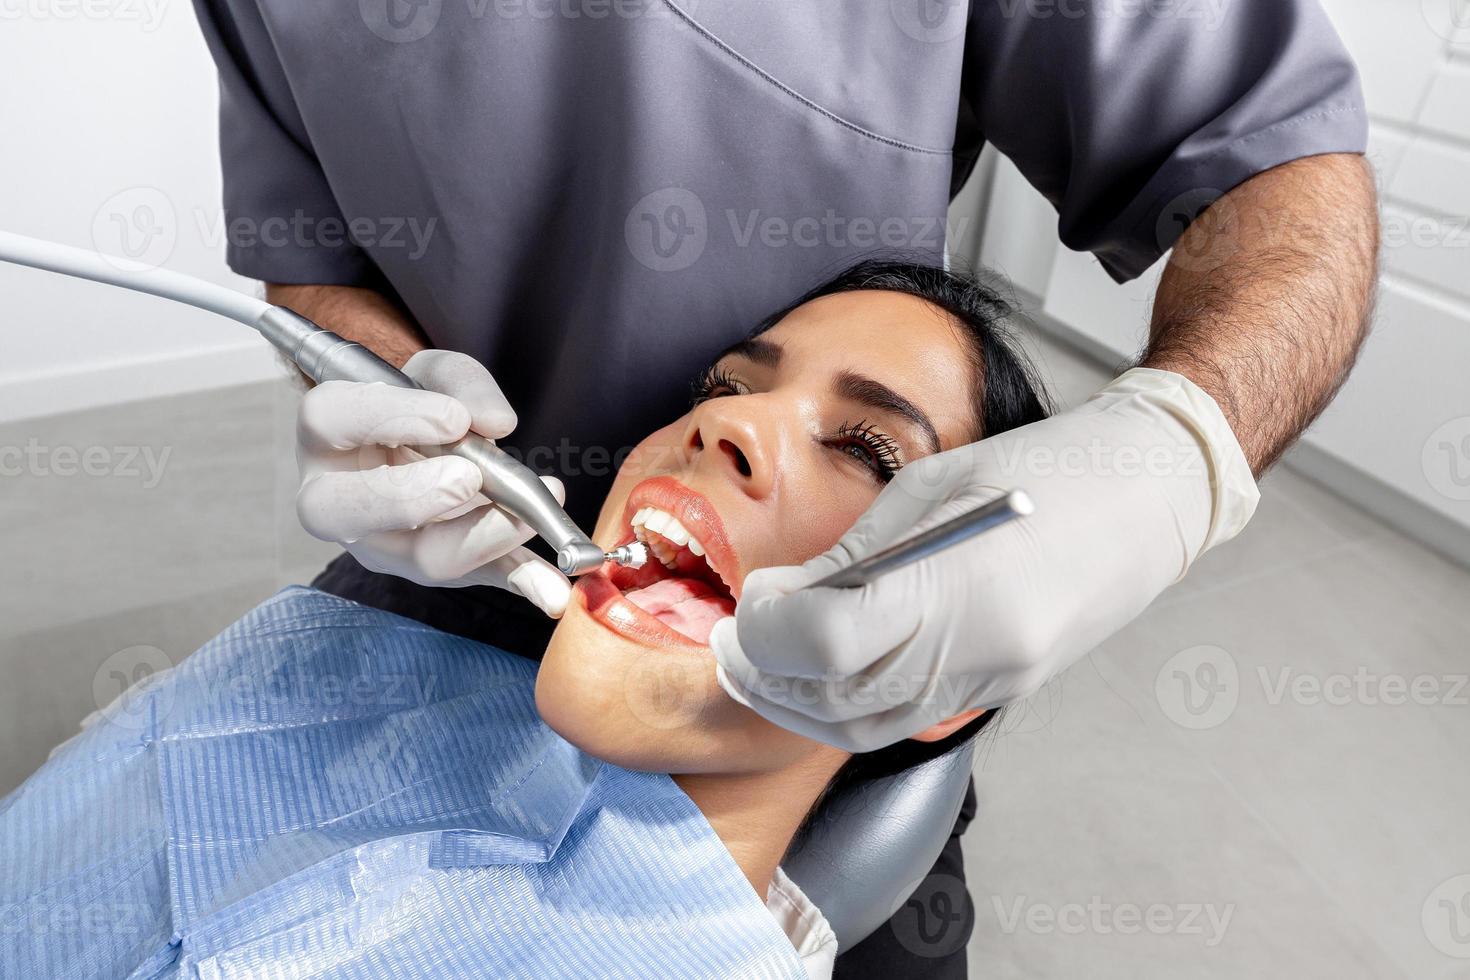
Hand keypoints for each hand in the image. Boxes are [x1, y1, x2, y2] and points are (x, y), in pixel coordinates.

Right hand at [295, 349, 571, 615]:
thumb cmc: (416, 404)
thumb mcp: (433, 375)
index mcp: (326, 436)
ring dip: (481, 537)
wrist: (425, 446)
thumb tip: (496, 422)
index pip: (327, 419)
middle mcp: (338, 501)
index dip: (388, 416)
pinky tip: (551, 591)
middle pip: (339, 511)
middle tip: (468, 478)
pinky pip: (479, 578)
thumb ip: (460, 383)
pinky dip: (521, 582)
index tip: (453, 418)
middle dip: (408, 499)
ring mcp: (385, 545)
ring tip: (526, 515)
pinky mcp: (437, 567)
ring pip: (418, 556)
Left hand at [711, 368, 1258, 750]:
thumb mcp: (930, 487)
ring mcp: (995, 679)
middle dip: (765, 674)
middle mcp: (978, 650)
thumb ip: (852, 553)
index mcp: (958, 585)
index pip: (827, 640)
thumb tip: (781, 595)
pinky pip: (905, 721)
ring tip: (762, 662)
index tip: (746, 600)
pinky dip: (846, 707)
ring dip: (797, 705)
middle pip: (836, 697)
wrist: (1150, 493)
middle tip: (732, 638)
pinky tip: (821, 672)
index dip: (767, 629)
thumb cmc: (1044, 467)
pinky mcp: (1003, 690)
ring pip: (865, 728)